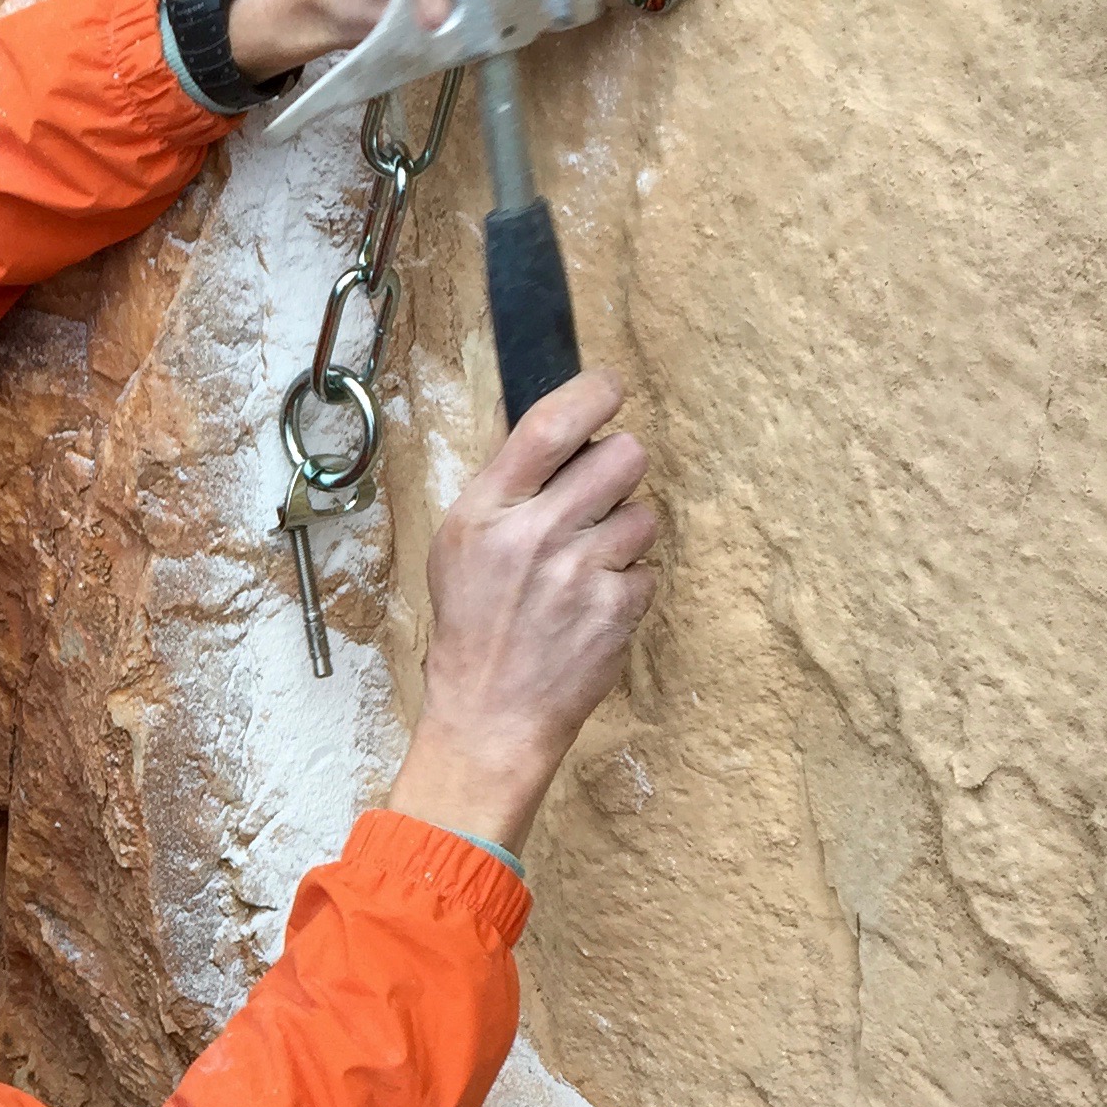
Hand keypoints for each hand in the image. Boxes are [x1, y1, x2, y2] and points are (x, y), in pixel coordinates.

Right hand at [386, 370, 657, 855]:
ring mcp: (579, 572)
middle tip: (598, 498)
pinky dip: (627, 586)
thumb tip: (548, 424)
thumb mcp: (458, 547)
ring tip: (587, 567)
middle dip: (620, 470)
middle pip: (623, 455)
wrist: (489, 718)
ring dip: (625, 535)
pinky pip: (648, 570)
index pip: (552, 422)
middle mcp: (534, 534)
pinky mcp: (616, 609)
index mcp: (486, 511)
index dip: (595, 391)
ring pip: (644, 514)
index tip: (610, 389)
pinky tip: (592, 608)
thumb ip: (504, 489)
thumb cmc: (472, 630)